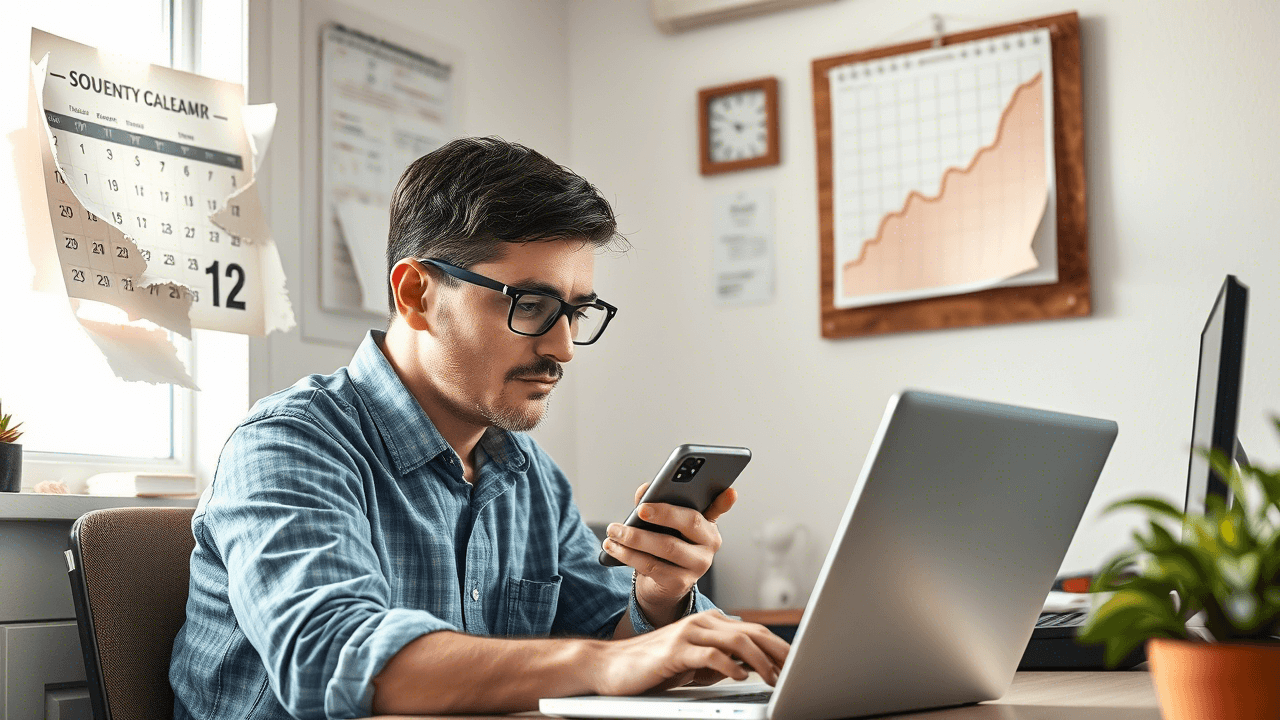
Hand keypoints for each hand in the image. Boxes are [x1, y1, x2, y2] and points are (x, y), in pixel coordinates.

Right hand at [593, 610, 788, 694]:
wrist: (611, 666)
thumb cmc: (654, 667)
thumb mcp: (695, 664)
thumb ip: (722, 661)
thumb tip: (752, 667)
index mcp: (710, 624)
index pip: (754, 631)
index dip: (779, 647)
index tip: (798, 663)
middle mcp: (702, 623)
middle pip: (751, 631)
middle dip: (777, 651)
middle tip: (796, 669)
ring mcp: (687, 633)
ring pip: (735, 640)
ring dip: (759, 660)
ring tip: (773, 677)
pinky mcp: (674, 650)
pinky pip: (708, 655)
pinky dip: (729, 666)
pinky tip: (741, 677)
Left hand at [601, 483, 737, 624]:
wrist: (662, 586)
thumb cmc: (664, 545)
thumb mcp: (662, 524)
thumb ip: (654, 502)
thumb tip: (645, 489)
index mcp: (708, 524)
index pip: (717, 508)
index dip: (724, 501)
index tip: (729, 490)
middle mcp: (710, 544)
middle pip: (689, 522)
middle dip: (662, 513)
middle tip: (639, 509)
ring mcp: (698, 566)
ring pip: (667, 546)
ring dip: (635, 538)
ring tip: (614, 531)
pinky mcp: (680, 583)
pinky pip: (652, 566)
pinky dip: (629, 555)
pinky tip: (614, 548)